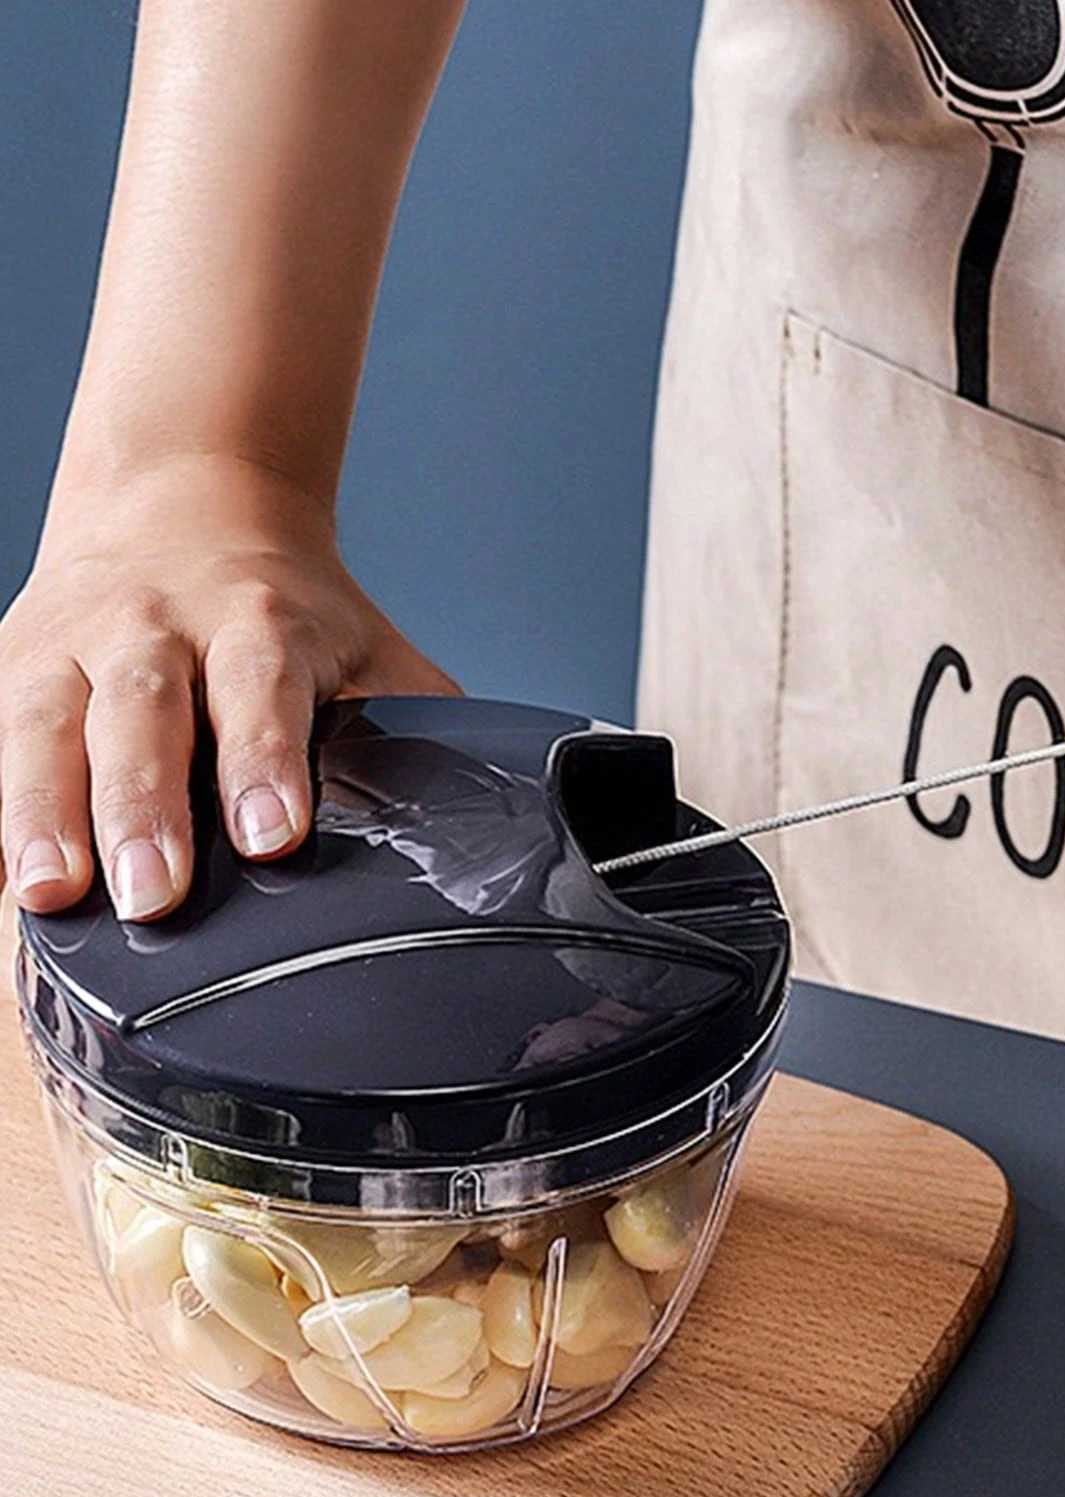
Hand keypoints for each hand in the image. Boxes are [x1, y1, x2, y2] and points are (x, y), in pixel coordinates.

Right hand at [0, 456, 458, 921]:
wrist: (188, 502)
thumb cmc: (289, 608)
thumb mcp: (365, 650)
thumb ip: (411, 724)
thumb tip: (486, 816)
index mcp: (256, 620)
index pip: (261, 688)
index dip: (264, 758)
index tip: (274, 834)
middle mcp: (152, 624)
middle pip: (142, 712)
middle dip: (143, 806)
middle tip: (152, 895)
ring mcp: (69, 643)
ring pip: (42, 723)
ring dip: (41, 809)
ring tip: (48, 892)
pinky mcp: (8, 668)